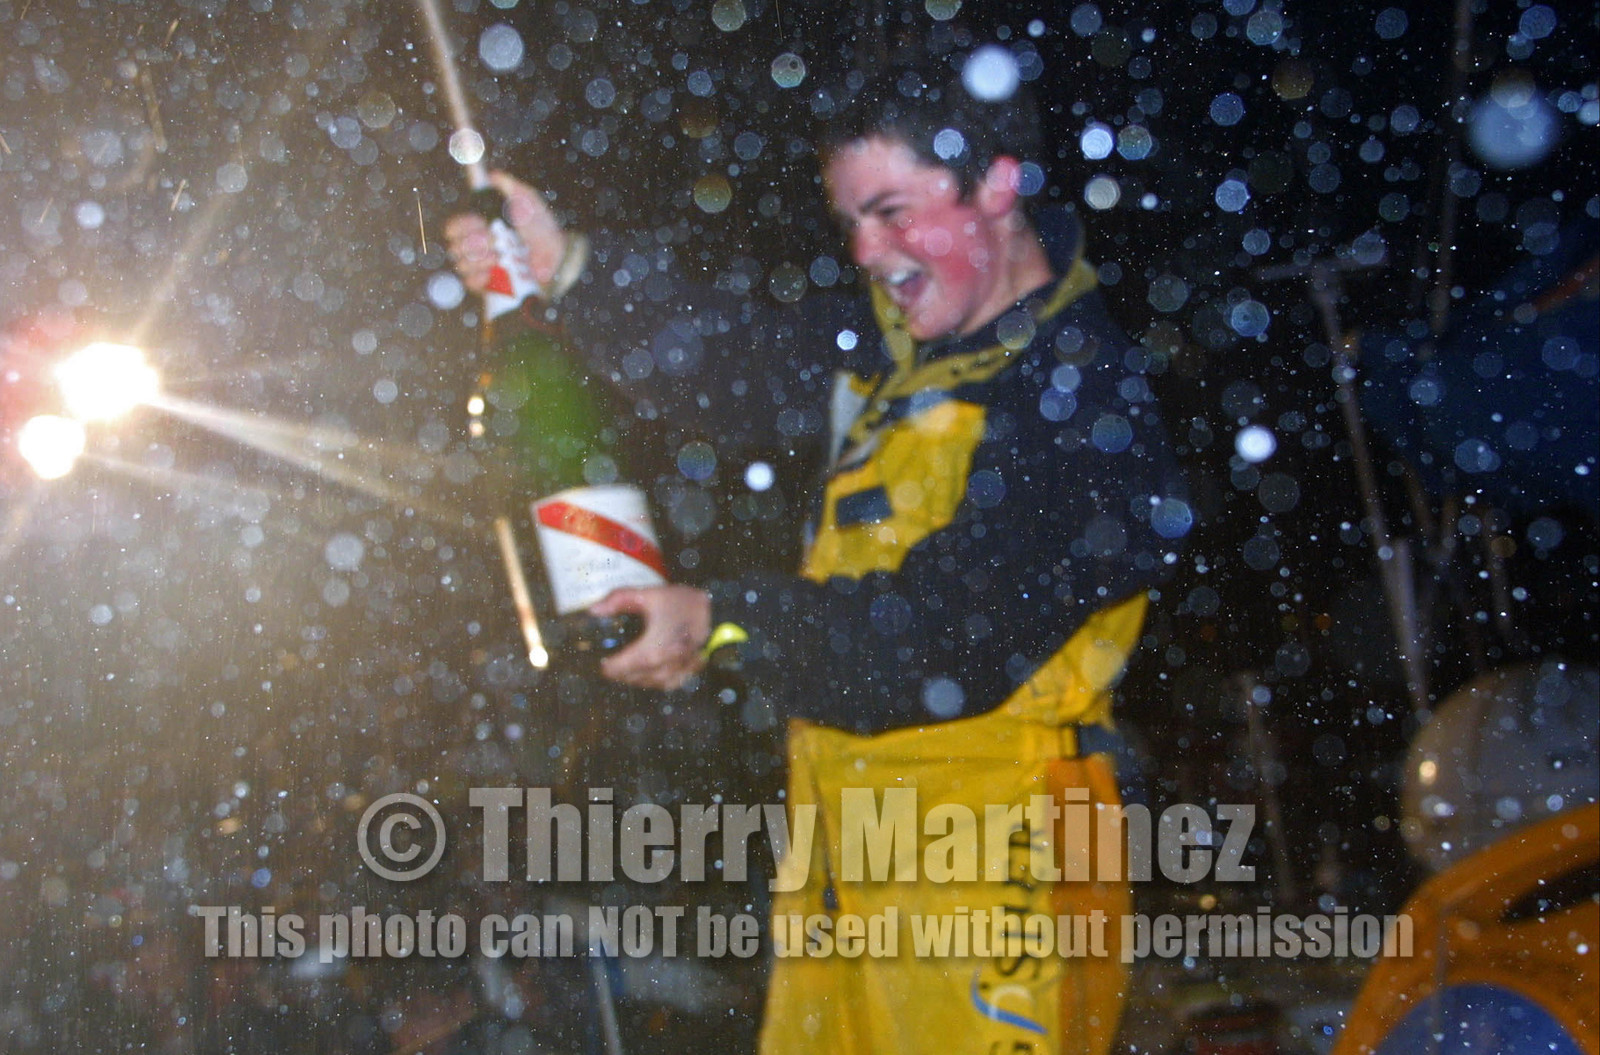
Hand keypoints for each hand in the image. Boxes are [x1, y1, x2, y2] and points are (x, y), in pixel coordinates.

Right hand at [443, 170, 569, 292]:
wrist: (557, 256)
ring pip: (461, 264)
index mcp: (480, 227)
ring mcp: (481, 268)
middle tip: (493, 240)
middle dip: (473, 242)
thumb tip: (492, 175)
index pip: (454, 227)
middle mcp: (476, 248)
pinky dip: (480, 276)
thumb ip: (510, 186)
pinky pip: (471, 282)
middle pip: (454, 246)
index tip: (480, 222)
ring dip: (479, 258)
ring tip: (500, 256)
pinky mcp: (488, 286)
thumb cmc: (542, 228)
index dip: (462, 225)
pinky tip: (494, 270)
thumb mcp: (528, 200)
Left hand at [590, 585, 712, 690]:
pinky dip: (655, 681)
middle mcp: (665, 665)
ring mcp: (678, 671)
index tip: (601, 663)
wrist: (716, 609)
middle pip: (632, 678)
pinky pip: (667, 684)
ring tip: (626, 670)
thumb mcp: (647, 595)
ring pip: (649, 683)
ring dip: (635, 679)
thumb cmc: (680, 602)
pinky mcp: (688, 672)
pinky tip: (649, 673)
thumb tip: (593, 611)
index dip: (608, 667)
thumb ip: (617, 600)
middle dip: (619, 673)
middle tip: (610, 666)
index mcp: (652, 649)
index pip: (620, 668)